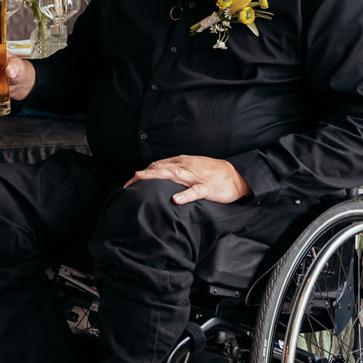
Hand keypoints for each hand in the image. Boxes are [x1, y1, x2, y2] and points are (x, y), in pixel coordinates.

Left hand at [126, 155, 250, 204]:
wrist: (235, 175)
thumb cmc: (210, 173)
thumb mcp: (190, 169)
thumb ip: (174, 171)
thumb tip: (155, 174)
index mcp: (181, 163)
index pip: (157, 166)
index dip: (142, 174)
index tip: (128, 184)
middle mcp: (185, 167)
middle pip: (160, 168)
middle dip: (143, 175)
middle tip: (128, 183)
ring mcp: (196, 177)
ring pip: (174, 174)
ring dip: (157, 176)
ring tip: (142, 178)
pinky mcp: (207, 187)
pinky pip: (195, 191)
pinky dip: (186, 195)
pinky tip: (176, 199)